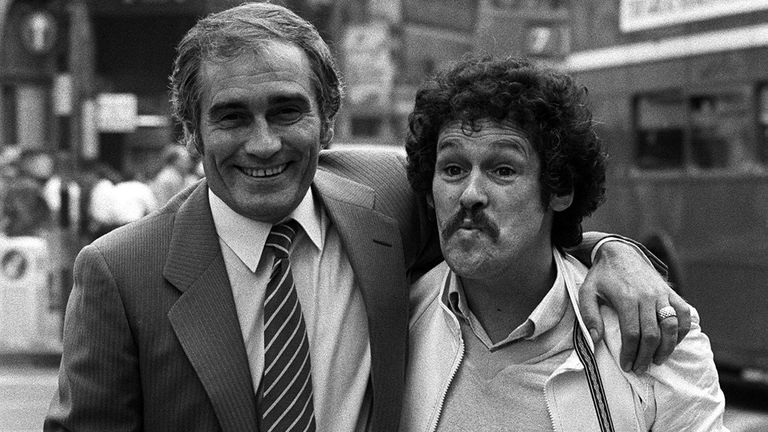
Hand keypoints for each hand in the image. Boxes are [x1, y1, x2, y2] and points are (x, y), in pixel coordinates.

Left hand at [578, 240, 690, 372]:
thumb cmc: (601, 276)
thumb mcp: (586, 292)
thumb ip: (589, 316)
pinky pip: (684, 313)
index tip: (626, 365)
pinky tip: (674, 342)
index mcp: (626, 298)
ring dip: (667, 347)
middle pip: (653, 334)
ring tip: (657, 360)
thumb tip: (595, 340)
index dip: (630, 353)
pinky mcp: (670, 291)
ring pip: (672, 326)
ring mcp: (661, 293)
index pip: (632, 334)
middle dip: (646, 356)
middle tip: (640, 368)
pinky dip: (683, 330)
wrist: (619, 252)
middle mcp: (647, 296)